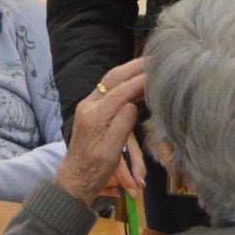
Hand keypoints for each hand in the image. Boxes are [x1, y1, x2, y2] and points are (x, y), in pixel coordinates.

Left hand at [54, 59, 145, 203]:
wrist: (75, 177)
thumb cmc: (94, 170)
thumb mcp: (110, 153)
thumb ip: (120, 127)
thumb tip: (132, 105)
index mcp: (94, 117)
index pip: (120, 92)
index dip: (140, 81)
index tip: (159, 71)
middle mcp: (88, 106)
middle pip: (113, 78)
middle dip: (134, 66)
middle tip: (156, 57)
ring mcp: (89, 105)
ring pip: (110, 80)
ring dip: (129, 69)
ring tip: (149, 62)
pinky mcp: (92, 108)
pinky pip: (109, 88)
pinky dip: (125, 79)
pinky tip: (137, 77)